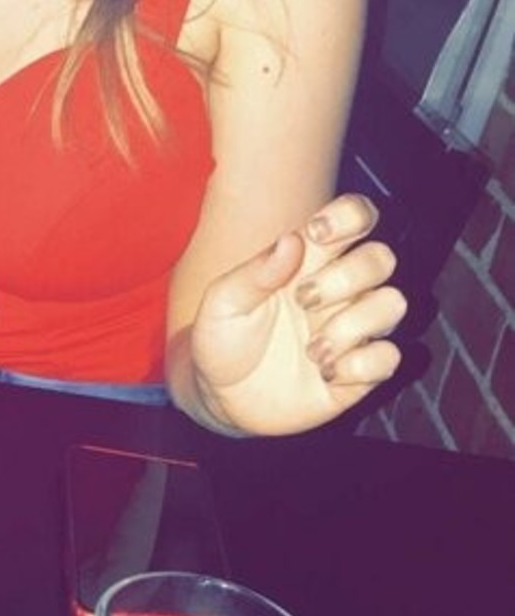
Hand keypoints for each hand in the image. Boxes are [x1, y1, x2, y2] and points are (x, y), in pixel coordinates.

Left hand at [187, 194, 406, 437]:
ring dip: (353, 326)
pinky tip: (327, 375)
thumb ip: (254, 272)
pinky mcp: (361, 372)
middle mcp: (339, 291)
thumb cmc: (223, 339)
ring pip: (393, 304)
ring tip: (313, 351)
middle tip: (302, 301)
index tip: (317, 235)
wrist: (222, 399)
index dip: (350, 215)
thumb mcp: (222, 304)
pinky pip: (390, 357)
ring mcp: (353, 331)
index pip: (355, 217)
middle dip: (345, 277)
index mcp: (308, 261)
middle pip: (381, 257)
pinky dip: (361, 366)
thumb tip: (291, 240)